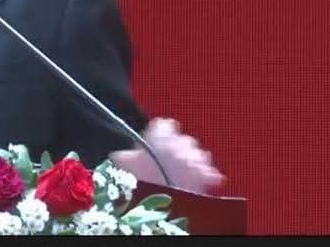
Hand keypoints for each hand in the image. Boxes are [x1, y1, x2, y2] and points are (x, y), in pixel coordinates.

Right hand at [108, 117, 224, 193]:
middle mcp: (181, 142)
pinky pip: (211, 173)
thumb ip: (123, 155)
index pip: (163, 125)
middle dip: (176, 151)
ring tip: (179, 176)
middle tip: (164, 165)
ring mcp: (196, 159)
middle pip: (182, 140)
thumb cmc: (140, 182)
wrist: (161, 205)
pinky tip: (197, 183)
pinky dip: (206, 177)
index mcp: (160, 134)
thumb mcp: (122, 164)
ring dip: (191, 163)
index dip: (158, 135)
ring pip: (197, 155)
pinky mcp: (208, 176)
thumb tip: (118, 155)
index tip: (153, 144)